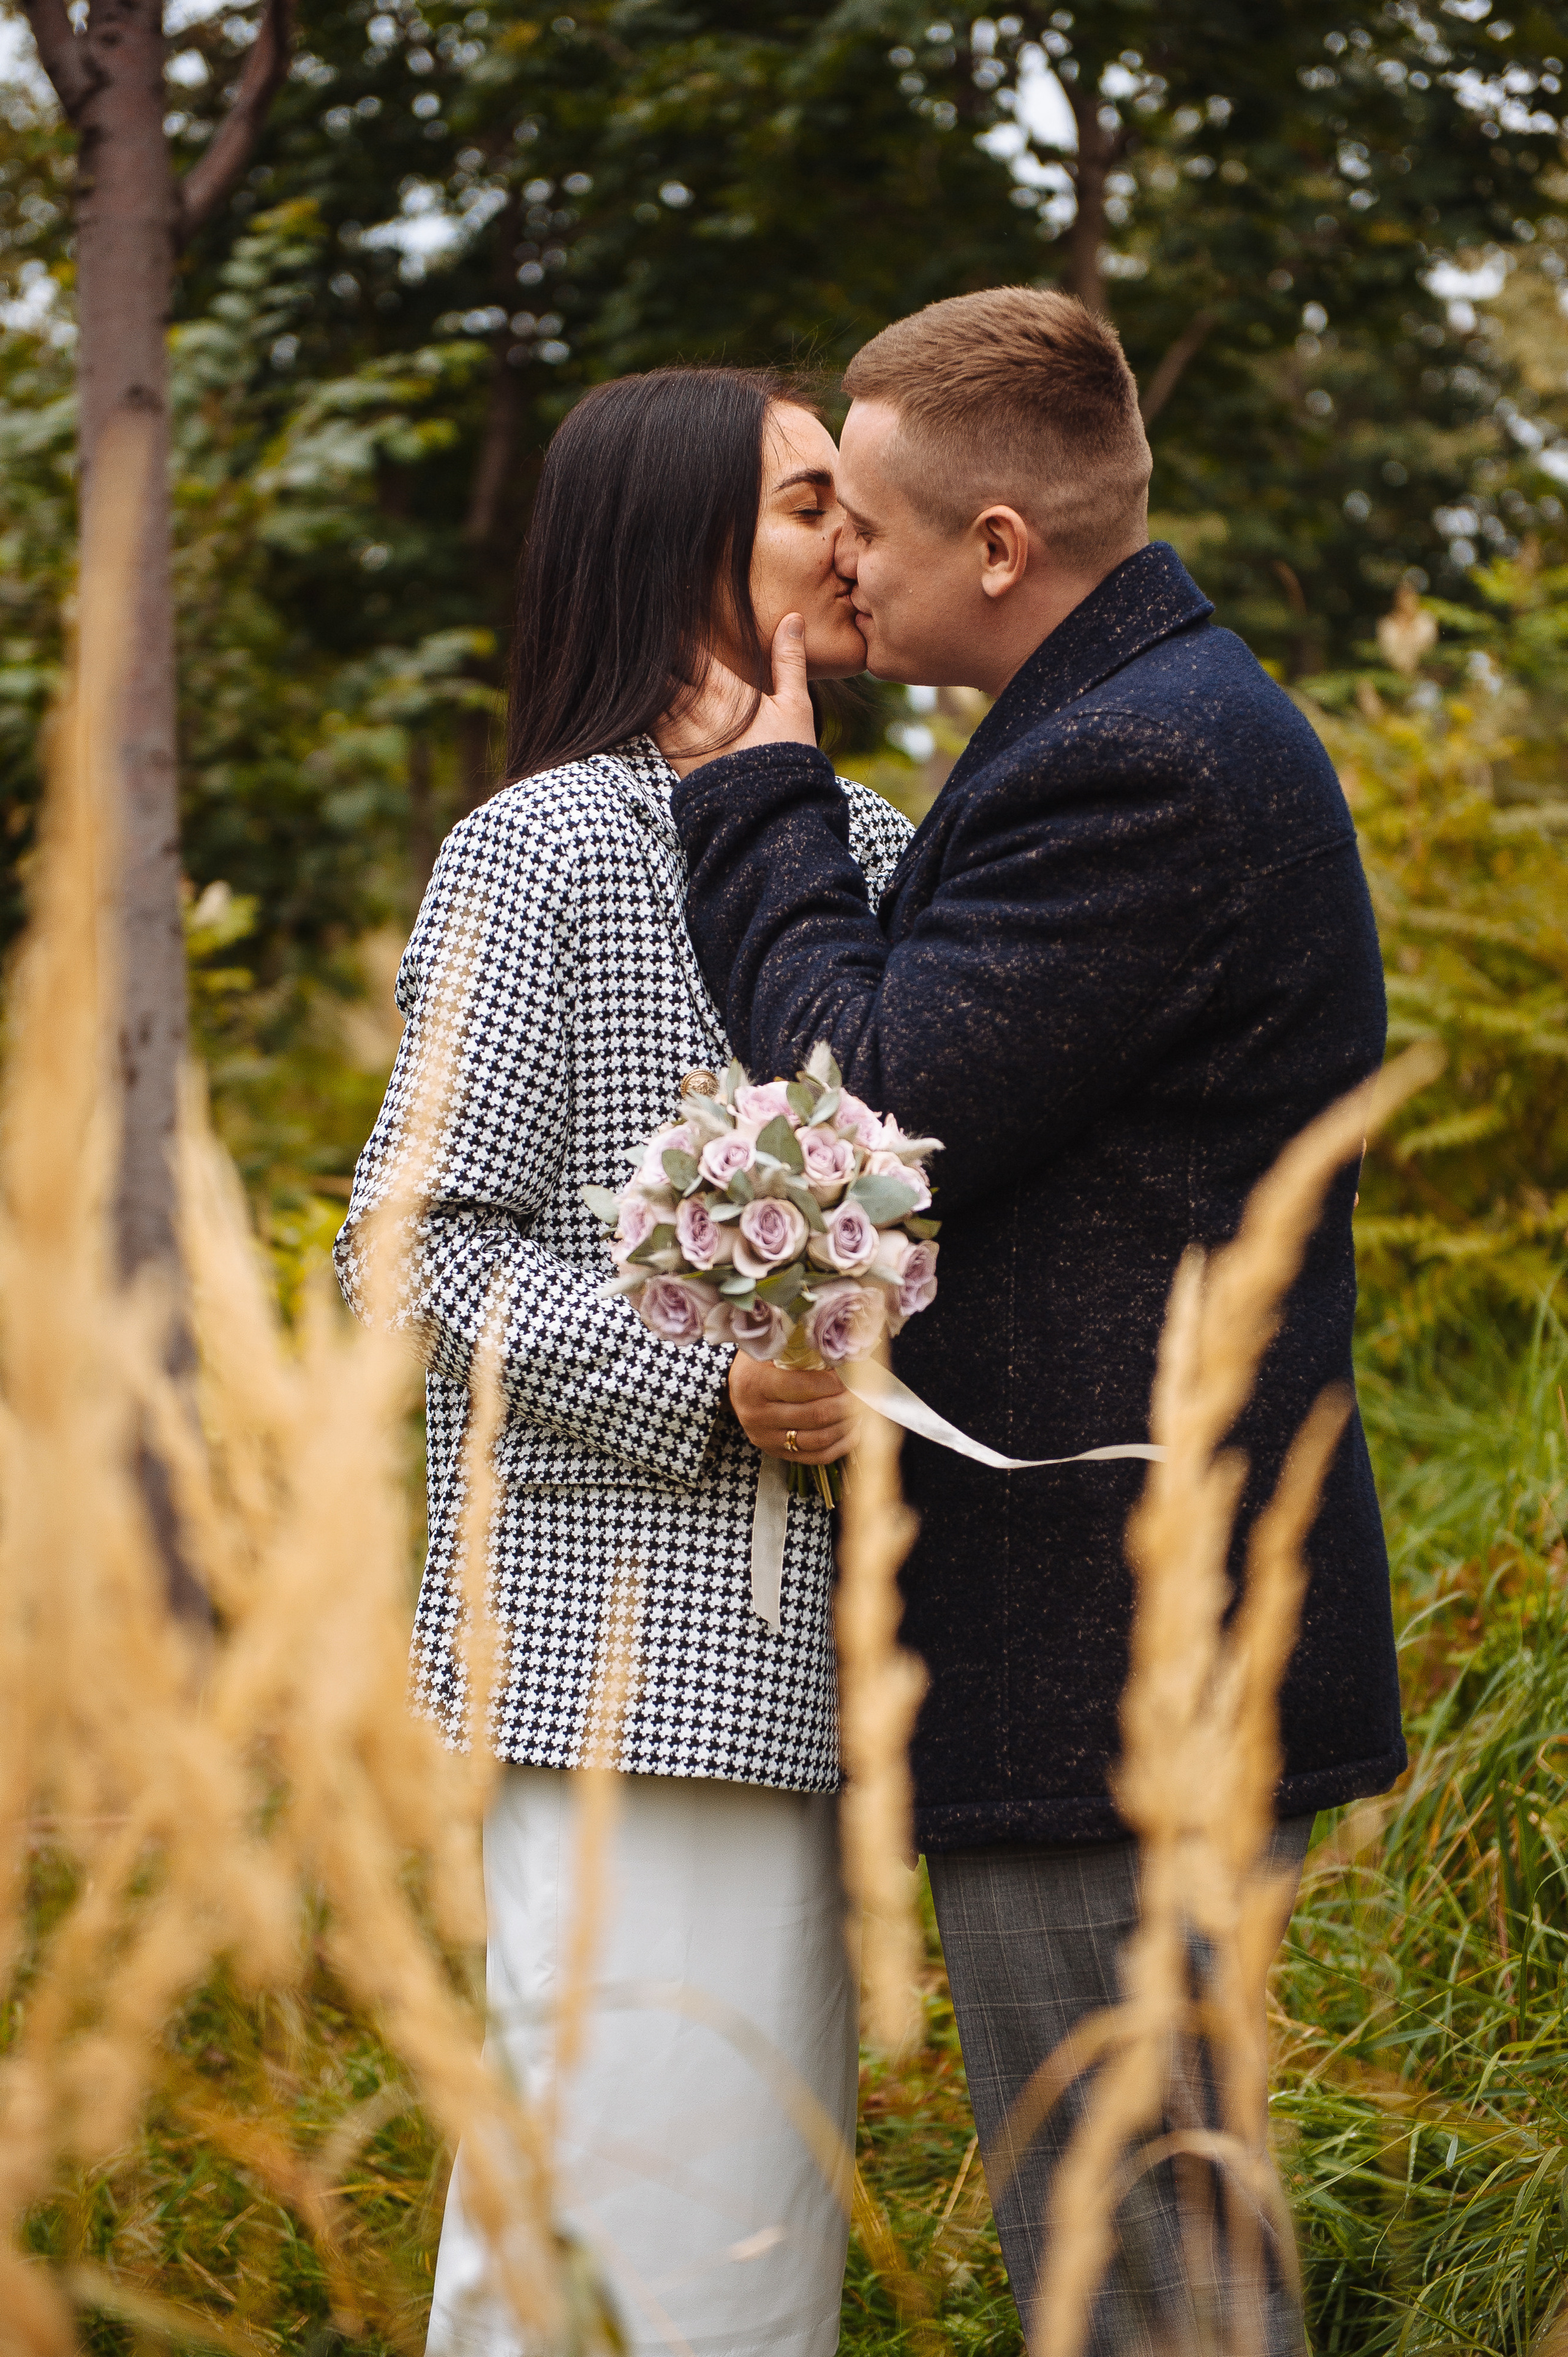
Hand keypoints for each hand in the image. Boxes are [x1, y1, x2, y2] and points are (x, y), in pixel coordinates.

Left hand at [657, 613, 817, 774]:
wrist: (769, 814)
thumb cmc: (786, 757)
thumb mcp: (796, 705)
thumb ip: (788, 660)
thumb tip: (793, 618)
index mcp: (720, 687)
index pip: (684, 646)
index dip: (673, 633)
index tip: (667, 621)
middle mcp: (691, 706)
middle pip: (658, 669)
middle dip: (652, 657)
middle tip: (647, 644)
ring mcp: (676, 733)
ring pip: (648, 697)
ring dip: (645, 684)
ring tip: (641, 670)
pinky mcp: (668, 757)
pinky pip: (647, 726)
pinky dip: (643, 712)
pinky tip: (643, 705)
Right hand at [728, 1353, 857, 1464]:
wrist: (736, 1385)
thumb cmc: (760, 1363)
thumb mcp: (775, 1350)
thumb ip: (804, 1354)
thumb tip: (847, 1359)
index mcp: (755, 1383)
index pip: (803, 1387)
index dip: (833, 1384)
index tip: (850, 1377)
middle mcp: (757, 1414)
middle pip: (814, 1416)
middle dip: (846, 1405)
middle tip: (863, 1394)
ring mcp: (765, 1438)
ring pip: (818, 1440)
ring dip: (847, 1426)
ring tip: (862, 1411)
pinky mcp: (775, 1452)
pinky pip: (815, 1457)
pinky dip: (840, 1446)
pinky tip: (854, 1432)